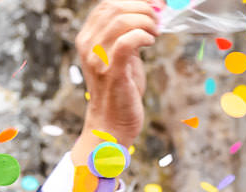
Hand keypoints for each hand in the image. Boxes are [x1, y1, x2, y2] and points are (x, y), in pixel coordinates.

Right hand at [75, 0, 158, 145]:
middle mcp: (88, 45)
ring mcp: (98, 58)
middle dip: (142, 8)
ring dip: (145, 22)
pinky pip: (126, 42)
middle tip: (158, 20)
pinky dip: (142, 36)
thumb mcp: (120, 59)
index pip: (107, 5)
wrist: (110, 125)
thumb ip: (127, 38)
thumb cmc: (119, 92)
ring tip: (155, 32)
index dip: (133, 1)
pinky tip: (150, 42)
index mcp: (87, 38)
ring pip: (121, 21)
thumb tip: (148, 18)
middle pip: (114, 7)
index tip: (153, 5)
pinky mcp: (112, 71)